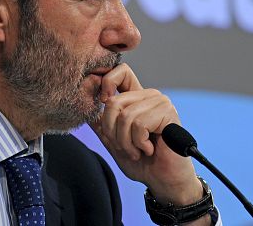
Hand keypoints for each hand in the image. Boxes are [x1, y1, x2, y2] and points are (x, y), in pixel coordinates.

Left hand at [90, 63, 202, 205]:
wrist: (164, 181)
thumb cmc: (143, 163)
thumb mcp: (114, 143)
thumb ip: (101, 125)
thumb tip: (85, 108)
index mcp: (137, 99)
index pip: (121, 72)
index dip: (106, 82)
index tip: (103, 103)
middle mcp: (149, 96)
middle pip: (113, 102)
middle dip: (112, 132)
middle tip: (125, 147)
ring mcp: (160, 103)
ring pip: (125, 116)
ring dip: (126, 142)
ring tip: (138, 151)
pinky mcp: (168, 113)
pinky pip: (139, 124)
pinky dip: (138, 143)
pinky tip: (149, 149)